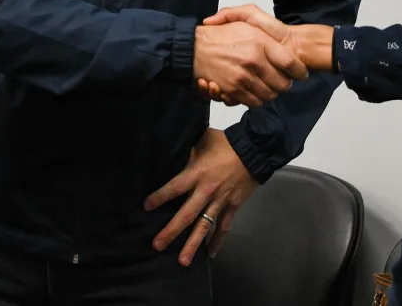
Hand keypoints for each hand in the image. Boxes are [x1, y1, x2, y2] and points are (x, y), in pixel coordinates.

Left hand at [144, 128, 257, 264]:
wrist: (255, 150)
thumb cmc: (226, 143)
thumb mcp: (203, 140)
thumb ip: (189, 151)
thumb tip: (177, 153)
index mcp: (198, 173)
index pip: (175, 188)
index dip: (160, 197)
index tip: (146, 207)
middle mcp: (207, 191)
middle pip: (186, 215)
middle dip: (171, 231)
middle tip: (157, 245)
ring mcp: (221, 201)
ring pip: (204, 226)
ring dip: (193, 244)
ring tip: (182, 261)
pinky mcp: (233, 206)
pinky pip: (224, 226)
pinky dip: (218, 240)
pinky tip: (212, 254)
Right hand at [197, 6, 334, 103]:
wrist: (194, 48)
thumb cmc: (221, 34)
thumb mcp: (246, 20)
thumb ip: (268, 30)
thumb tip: (287, 48)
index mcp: (260, 42)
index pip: (291, 63)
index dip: (299, 71)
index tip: (300, 73)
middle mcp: (254, 60)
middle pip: (283, 84)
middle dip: (284, 84)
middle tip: (280, 81)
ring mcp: (243, 77)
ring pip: (269, 95)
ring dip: (270, 93)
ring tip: (266, 86)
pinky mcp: (233, 90)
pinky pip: (254, 102)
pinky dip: (256, 100)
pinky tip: (253, 90)